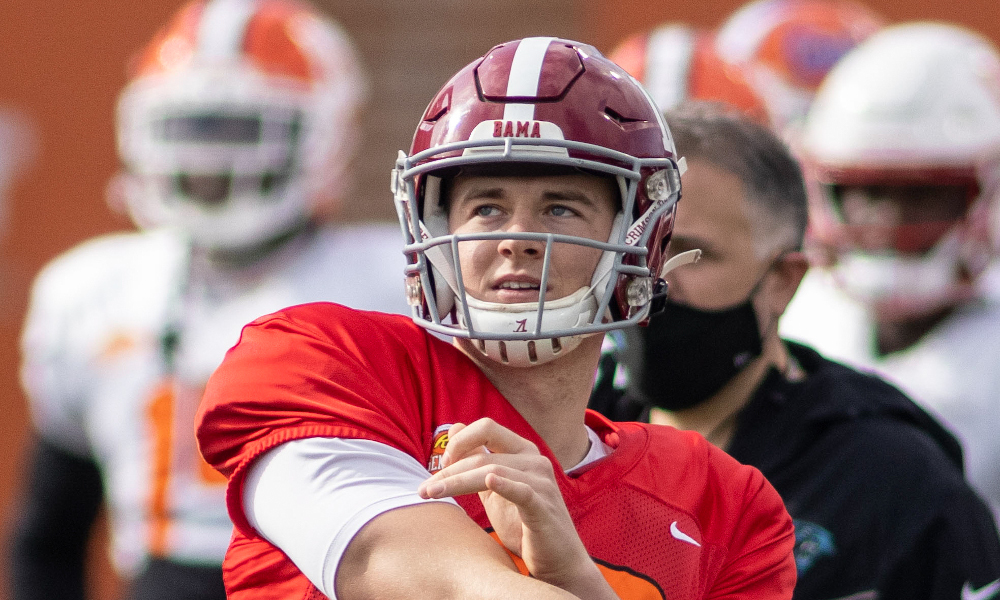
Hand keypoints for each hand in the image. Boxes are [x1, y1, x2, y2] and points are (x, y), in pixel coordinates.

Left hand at [418, 418, 616, 599]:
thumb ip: (477, 457)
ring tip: (432, 494)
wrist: (555, 560)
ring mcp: (541, 483)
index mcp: (523, 451)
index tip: (440, 465)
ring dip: (457, 483)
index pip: (487, 428)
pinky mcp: (544, 507)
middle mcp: (534, 460)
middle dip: (450, 468)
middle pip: (484, 452)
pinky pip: (523, 491)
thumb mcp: (494, 487)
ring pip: (492, 471)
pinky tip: (488, 482)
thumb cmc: (523, 523)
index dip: (459, 441)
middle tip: (425, 488)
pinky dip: (505, 485)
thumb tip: (455, 426)